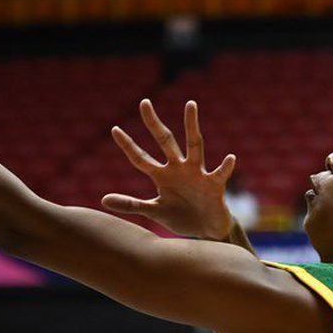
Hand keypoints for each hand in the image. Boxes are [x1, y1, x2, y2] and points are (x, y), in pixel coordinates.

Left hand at [102, 99, 236, 239]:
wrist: (206, 230)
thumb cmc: (181, 216)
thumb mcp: (154, 211)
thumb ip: (131, 204)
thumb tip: (102, 200)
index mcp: (162, 175)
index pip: (141, 158)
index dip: (128, 145)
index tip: (114, 129)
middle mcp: (179, 169)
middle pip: (165, 141)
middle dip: (154, 123)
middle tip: (144, 102)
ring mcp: (197, 174)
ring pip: (194, 145)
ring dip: (192, 125)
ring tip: (190, 104)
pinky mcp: (214, 185)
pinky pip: (220, 173)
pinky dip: (226, 166)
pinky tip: (230, 158)